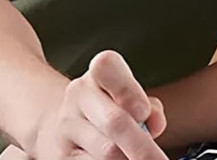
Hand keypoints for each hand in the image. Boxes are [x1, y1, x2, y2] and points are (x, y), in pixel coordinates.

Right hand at [31, 50, 166, 159]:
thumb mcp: (133, 97)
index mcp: (99, 73)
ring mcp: (66, 127)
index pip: (106, 66)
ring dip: (129, 158)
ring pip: (106, 151)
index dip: (128, 92)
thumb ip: (151, 107)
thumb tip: (155, 124)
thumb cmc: (115, 108)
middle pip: (113, 121)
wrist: (70, 127)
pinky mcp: (61, 156)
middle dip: (142, 146)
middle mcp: (78, 95)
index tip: (143, 113)